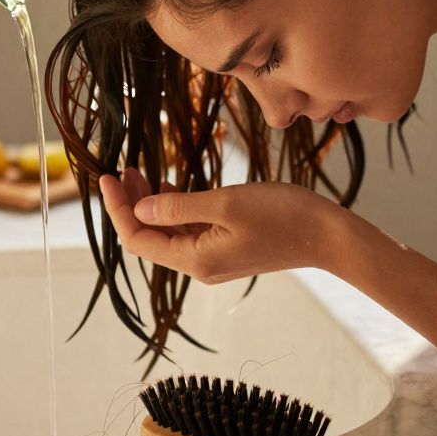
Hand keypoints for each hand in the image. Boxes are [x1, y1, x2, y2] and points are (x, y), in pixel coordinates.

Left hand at [98, 168, 349, 283]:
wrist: (329, 236)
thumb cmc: (282, 216)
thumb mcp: (225, 203)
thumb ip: (179, 206)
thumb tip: (140, 208)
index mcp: (196, 260)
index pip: (139, 239)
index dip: (118, 210)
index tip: (107, 177)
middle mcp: (200, 266)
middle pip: (150, 238)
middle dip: (131, 204)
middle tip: (123, 169)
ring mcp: (214, 259)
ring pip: (169, 234)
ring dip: (151, 205)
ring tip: (140, 172)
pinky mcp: (228, 249)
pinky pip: (189, 232)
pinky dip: (174, 209)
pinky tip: (169, 186)